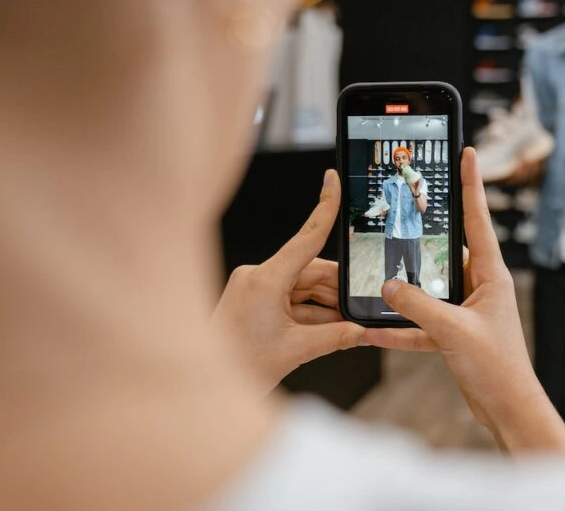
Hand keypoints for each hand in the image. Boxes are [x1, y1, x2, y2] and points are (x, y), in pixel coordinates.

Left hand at [213, 170, 363, 393]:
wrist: (202, 385)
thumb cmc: (238, 366)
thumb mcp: (296, 351)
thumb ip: (336, 337)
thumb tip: (362, 331)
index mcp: (266, 279)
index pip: (306, 236)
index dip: (325, 206)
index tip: (333, 180)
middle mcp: (258, 277)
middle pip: (312, 270)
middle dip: (338, 290)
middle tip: (361, 309)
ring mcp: (255, 288)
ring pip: (304, 286)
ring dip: (326, 305)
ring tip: (345, 326)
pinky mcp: (254, 301)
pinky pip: (292, 298)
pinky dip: (311, 312)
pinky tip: (329, 328)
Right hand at [362, 149, 564, 457]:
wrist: (508, 409)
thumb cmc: (497, 368)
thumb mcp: (453, 331)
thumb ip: (417, 306)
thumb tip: (386, 285)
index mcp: (491, 275)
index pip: (478, 219)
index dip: (471, 183)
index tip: (467, 152)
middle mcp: (480, 285)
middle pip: (447, 248)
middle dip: (424, 232)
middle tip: (404, 205)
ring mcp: (467, 309)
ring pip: (429, 286)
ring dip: (405, 286)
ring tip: (378, 269)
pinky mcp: (455, 333)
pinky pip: (422, 321)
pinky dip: (400, 325)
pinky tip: (372, 328)